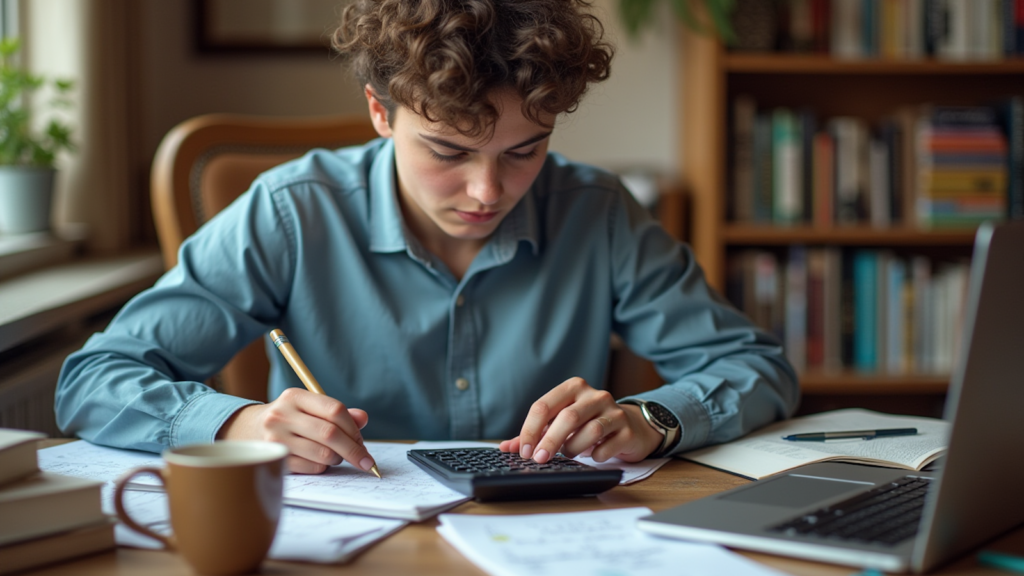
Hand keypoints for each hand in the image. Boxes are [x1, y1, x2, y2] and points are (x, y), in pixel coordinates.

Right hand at [217, 387, 376, 473]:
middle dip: (354, 450)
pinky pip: (312, 468)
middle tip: (366, 461)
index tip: (363, 441)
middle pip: (331, 434)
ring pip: (324, 454)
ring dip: (337, 459)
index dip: (354, 428)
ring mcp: (276, 439)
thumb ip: (337, 413)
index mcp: (295, 397)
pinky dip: (322, 467)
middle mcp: (282, 415)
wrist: (248, 432)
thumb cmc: (290, 419)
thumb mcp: (310, 408)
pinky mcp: (275, 460)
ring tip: (335, 456)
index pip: (335, 410)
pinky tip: (318, 462)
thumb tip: (363, 419)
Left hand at [498, 377, 662, 463]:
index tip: (523, 450)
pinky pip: (607, 446)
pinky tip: (592, 455)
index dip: (530, 429)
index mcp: (573, 387)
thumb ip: (535, 433)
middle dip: (549, 441)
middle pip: (567, 417)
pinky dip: (595, 456)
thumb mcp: (561, 423)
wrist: (630, 427)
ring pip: (590, 431)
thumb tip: (506, 447)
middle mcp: (594, 395)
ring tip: (570, 453)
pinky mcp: (627, 430)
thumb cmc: (588, 424)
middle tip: (539, 459)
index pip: (544, 405)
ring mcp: (614, 411)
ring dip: (573, 448)